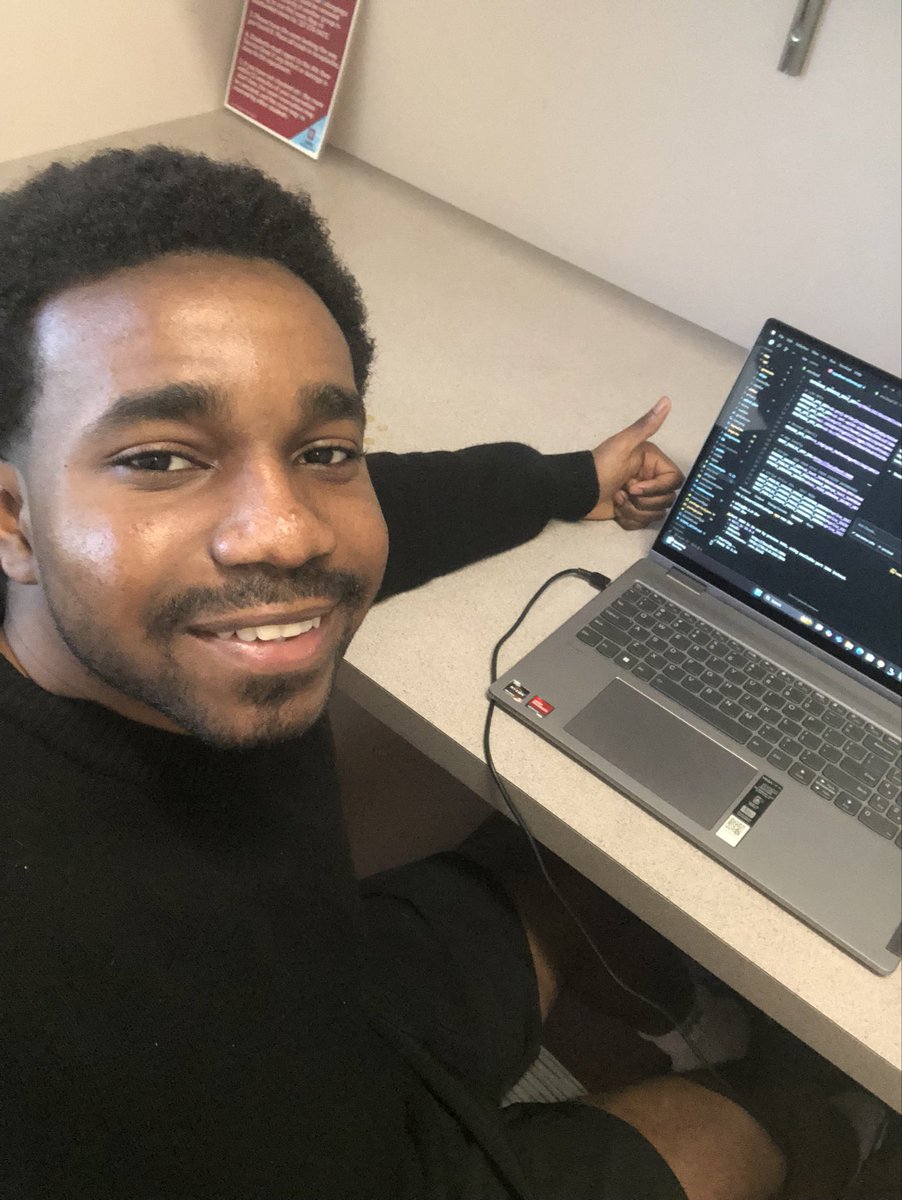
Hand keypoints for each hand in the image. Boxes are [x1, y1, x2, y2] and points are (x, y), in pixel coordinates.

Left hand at [585, 397, 683, 529]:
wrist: (577, 491)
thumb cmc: (599, 468)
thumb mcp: (623, 445)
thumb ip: (646, 425)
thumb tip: (666, 400)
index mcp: (651, 462)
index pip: (674, 481)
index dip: (657, 488)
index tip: (635, 486)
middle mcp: (648, 478)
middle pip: (666, 499)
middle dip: (643, 501)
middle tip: (624, 491)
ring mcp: (640, 496)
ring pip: (655, 514)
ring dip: (634, 510)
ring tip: (617, 498)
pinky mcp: (631, 511)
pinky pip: (642, 523)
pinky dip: (628, 519)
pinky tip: (615, 509)